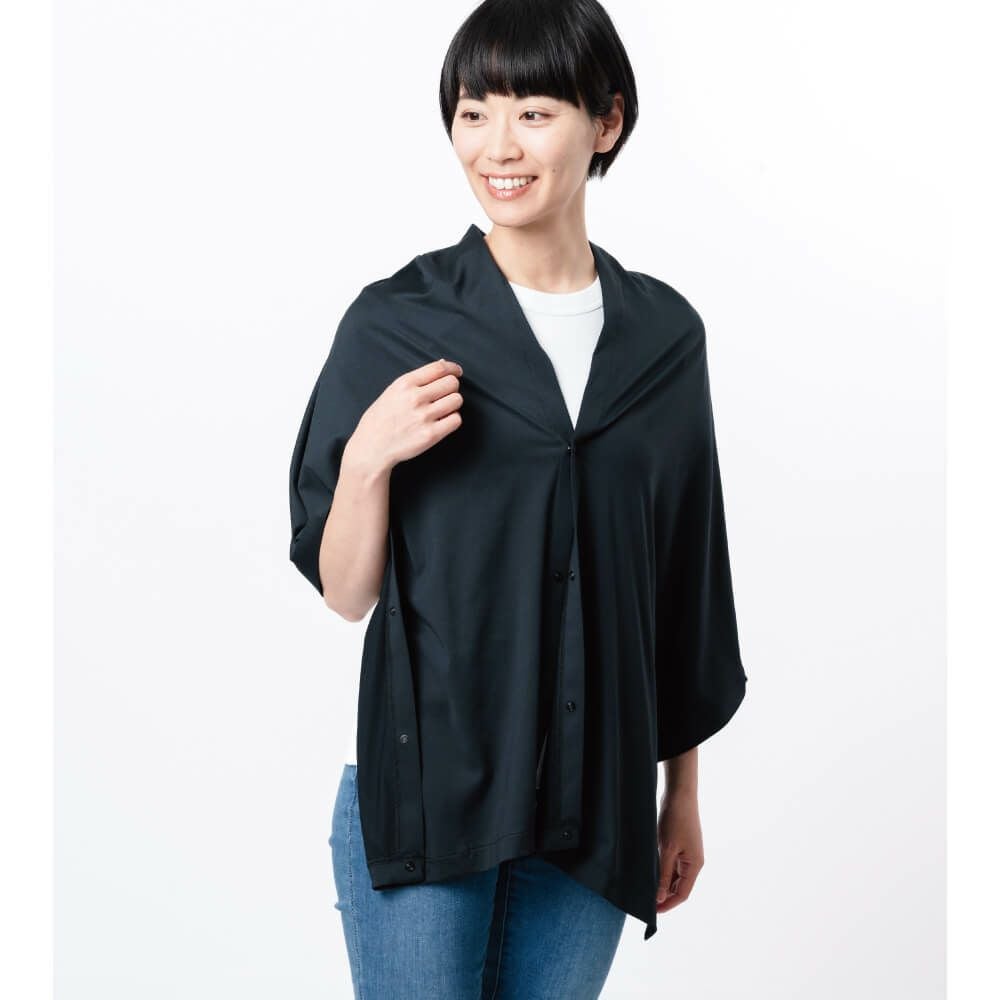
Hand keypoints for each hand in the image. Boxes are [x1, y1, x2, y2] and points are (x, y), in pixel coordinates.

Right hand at [347, 358, 463, 472]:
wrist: (372, 447)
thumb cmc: (381, 419)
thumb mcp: (392, 391)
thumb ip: (417, 379)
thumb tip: (444, 363)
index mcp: (405, 384)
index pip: (440, 368)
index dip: (453, 369)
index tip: (457, 372)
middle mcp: (415, 398)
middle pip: (452, 383)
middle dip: (451, 388)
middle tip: (444, 396)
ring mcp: (423, 416)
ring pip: (457, 400)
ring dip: (452, 405)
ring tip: (442, 410)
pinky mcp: (431, 435)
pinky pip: (456, 420)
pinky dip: (452, 420)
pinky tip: (442, 422)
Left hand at [655, 790, 703, 912]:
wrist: (679, 794)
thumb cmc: (676, 819)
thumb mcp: (667, 849)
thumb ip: (664, 874)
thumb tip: (661, 896)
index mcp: (694, 865)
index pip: (682, 894)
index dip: (668, 904)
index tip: (652, 911)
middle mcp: (693, 861)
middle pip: (679, 886)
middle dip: (664, 895)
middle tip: (645, 900)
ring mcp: (687, 853)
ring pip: (674, 875)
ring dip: (662, 882)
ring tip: (646, 887)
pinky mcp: (680, 844)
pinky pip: (672, 864)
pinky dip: (662, 870)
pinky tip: (650, 871)